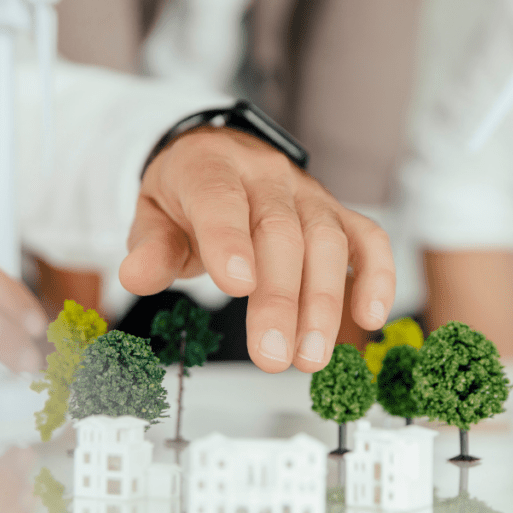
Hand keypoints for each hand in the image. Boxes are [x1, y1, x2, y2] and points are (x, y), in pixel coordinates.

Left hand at [119, 128, 395, 372]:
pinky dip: (376, 276)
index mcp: (210, 168)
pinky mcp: (335, 214)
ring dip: (323, 302)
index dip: (230, 240)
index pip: (220, 199)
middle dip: (280, 298)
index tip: (236, 286)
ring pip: (326, 239)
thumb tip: (136, 276)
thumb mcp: (153, 214)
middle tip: (271, 355)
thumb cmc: (187, 193)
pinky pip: (366, 238)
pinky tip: (370, 317)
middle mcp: (265, 175)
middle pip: (281, 231)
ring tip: (309, 357)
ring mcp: (306, 193)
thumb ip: (151, 247)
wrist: (219, 155)